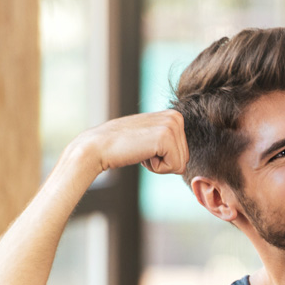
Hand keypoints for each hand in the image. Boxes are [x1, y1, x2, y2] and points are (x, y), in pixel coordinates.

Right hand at [70, 110, 188, 174]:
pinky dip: (157, 168)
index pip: (184, 153)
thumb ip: (168, 142)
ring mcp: (172, 125)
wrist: (99, 146)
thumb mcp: (151, 137)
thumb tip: (184, 163)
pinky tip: (141, 154)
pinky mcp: (166, 138)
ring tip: (141, 150)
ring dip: (159, 165)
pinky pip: (175, 167)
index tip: (145, 147)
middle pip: (185, 159)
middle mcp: (176, 117)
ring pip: (181, 164)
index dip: (164, 158)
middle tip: (142, 150)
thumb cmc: (123, 146)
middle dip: (163, 162)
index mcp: (175, 116)